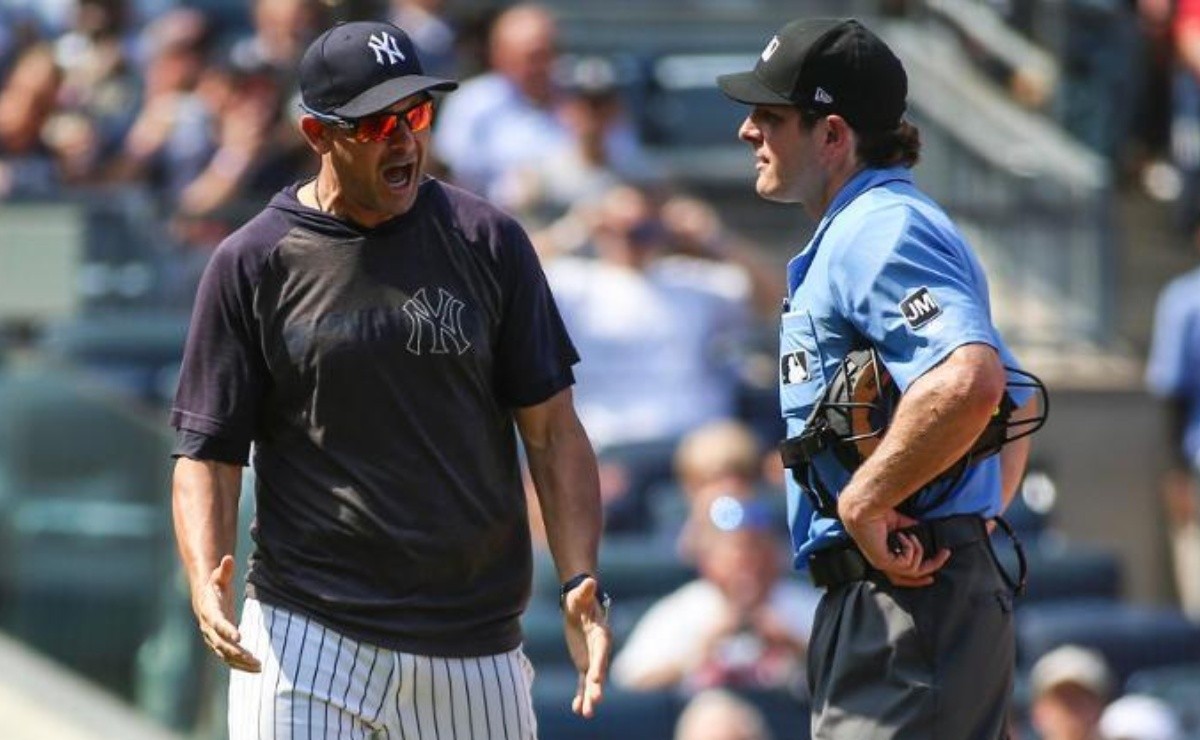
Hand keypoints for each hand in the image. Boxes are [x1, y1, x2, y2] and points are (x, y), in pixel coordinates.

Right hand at [192, 555, 259, 671]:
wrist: (204, 599)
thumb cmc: (215, 585)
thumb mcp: (219, 576)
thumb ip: (224, 570)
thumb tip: (228, 558)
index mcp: (209, 612)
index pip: (217, 623)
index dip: (227, 630)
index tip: (239, 637)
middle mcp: (209, 629)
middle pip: (221, 644)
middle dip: (237, 652)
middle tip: (253, 658)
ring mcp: (213, 639)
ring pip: (225, 655)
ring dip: (241, 663)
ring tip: (259, 667)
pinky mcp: (220, 645)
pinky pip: (229, 659)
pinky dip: (241, 665)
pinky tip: (257, 669)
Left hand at [561, 576, 610, 717]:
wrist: (579, 603)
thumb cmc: (579, 597)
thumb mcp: (579, 595)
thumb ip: (584, 591)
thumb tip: (589, 580)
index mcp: (601, 634)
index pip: (601, 652)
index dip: (599, 666)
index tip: (596, 680)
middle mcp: (600, 649)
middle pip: (599, 670)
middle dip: (597, 687)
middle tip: (594, 703)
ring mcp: (593, 658)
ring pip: (592, 681)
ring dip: (590, 697)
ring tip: (585, 713)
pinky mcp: (584, 663)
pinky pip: (582, 682)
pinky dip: (580, 694)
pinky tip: (577, 709)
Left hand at [839, 501, 949, 587]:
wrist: (864, 509)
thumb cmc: (876, 514)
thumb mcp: (900, 524)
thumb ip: (911, 531)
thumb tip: (923, 530)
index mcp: (884, 557)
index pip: (900, 577)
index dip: (916, 579)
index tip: (932, 576)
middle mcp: (882, 563)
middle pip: (910, 579)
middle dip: (930, 568)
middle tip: (944, 554)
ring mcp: (882, 564)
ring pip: (912, 569)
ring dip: (917, 550)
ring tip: (910, 535)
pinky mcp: (883, 561)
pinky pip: (906, 563)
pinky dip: (909, 548)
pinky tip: (902, 535)